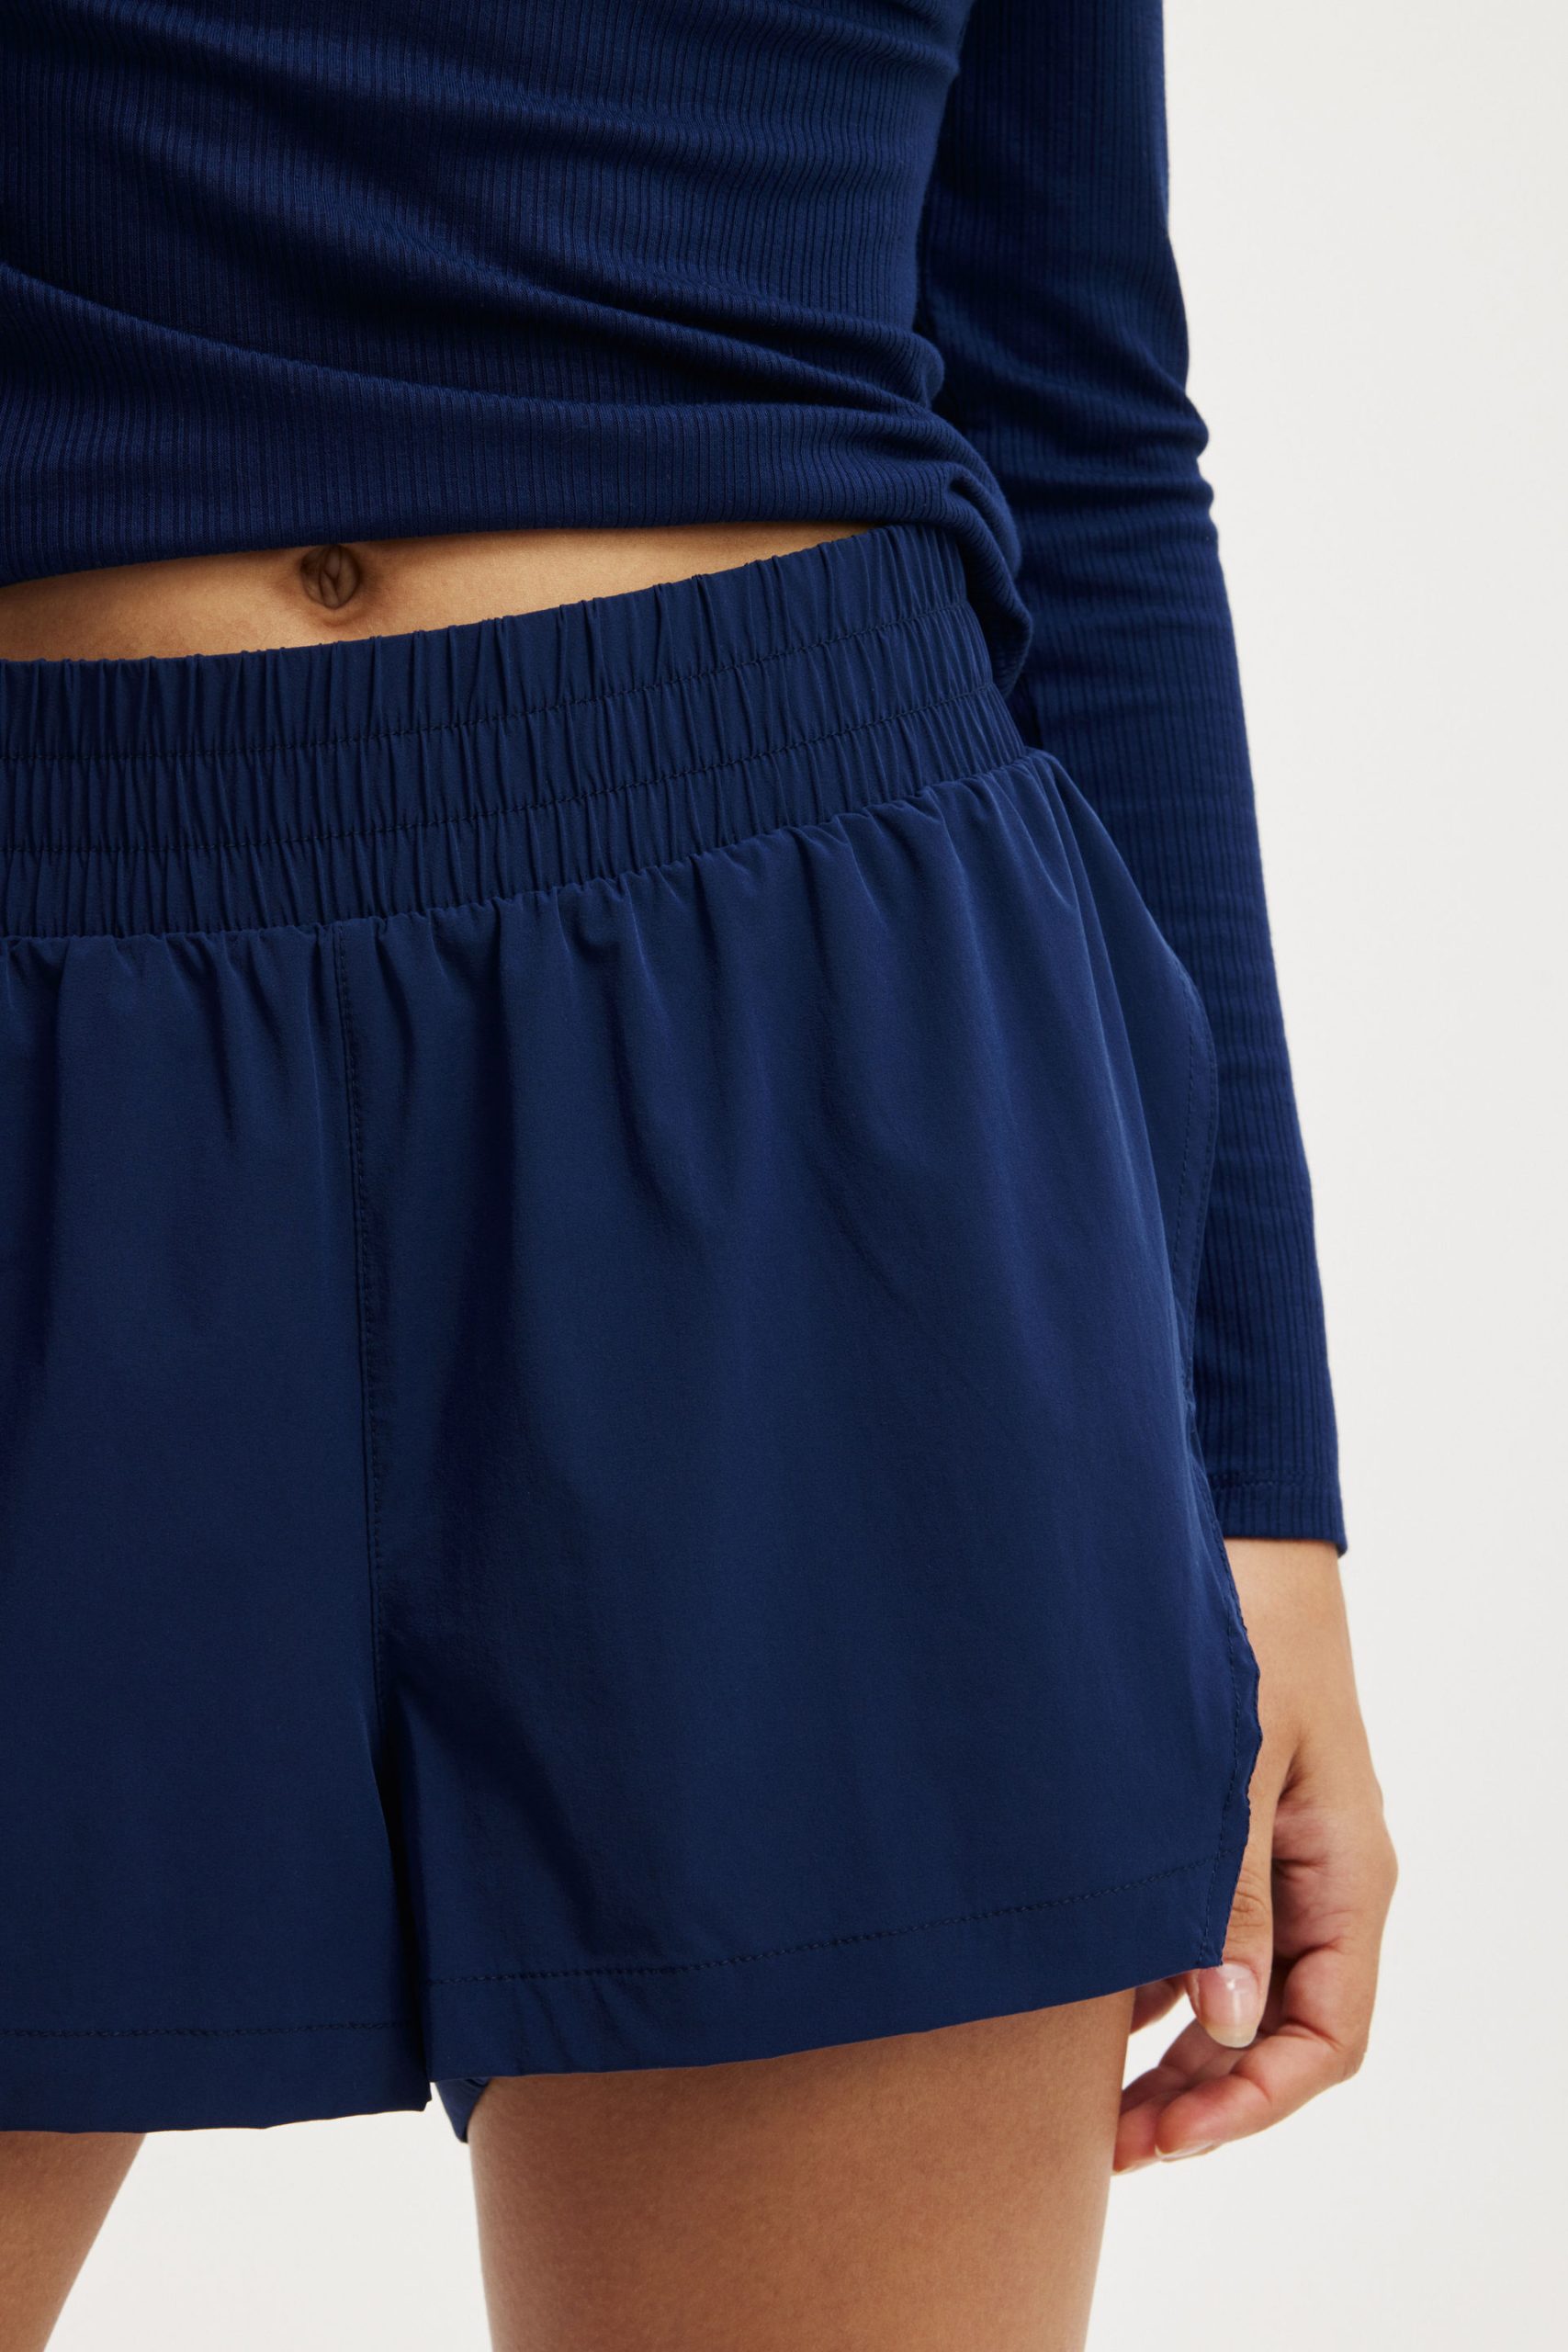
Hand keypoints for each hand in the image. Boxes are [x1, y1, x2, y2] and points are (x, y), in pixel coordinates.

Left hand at [1114, 1538, 1396, 2169]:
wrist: (1236, 1543)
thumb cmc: (1248, 1638)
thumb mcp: (1237, 1765)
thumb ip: (1228, 1890)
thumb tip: (1228, 2021)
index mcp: (1347, 1876)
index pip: (1328, 2034)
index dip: (1255, 2100)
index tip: (1172, 2136)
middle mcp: (1317, 1884)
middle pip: (1275, 2033)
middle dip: (1200, 2098)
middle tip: (1108, 2148)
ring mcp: (1269, 1864)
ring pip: (1232, 1996)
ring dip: (1169, 2056)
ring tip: (1083, 2110)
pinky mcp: (1220, 1839)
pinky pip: (1194, 1939)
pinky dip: (1147, 1987)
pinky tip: (1080, 2019)